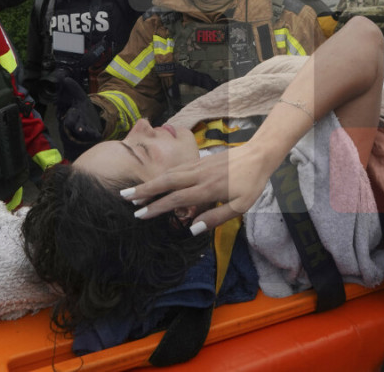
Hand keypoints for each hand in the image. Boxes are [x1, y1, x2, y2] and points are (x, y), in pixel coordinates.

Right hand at [56, 78, 102, 143]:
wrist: (92, 118)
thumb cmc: (82, 108)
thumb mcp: (79, 96)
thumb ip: (73, 87)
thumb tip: (65, 78)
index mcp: (73, 114)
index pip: (68, 116)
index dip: (69, 114)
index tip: (70, 110)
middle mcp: (78, 122)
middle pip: (72, 124)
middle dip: (73, 124)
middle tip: (76, 126)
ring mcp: (85, 128)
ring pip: (82, 131)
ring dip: (82, 131)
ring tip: (81, 130)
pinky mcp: (93, 131)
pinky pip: (93, 135)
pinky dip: (95, 135)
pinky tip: (99, 136)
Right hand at [122, 140, 283, 232]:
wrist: (259, 154)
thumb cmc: (251, 183)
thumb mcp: (240, 206)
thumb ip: (216, 217)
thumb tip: (192, 229)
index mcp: (207, 188)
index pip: (176, 199)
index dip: (157, 207)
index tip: (141, 215)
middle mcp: (198, 175)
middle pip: (166, 182)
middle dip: (144, 190)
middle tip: (124, 197)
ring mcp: (197, 166)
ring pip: (169, 174)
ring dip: (150, 182)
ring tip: (133, 190)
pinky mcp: (199, 161)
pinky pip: (176, 169)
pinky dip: (162, 176)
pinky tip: (155, 181)